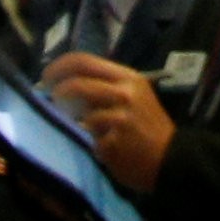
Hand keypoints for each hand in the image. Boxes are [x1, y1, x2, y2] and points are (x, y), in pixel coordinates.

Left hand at [41, 52, 175, 192]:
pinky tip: (104, 148)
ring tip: (84, 128)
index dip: (59, 66)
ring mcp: (119, 119)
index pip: (84, 61)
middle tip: (49, 99)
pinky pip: (90, 140)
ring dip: (75, 123)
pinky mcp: (114, 143)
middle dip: (57, 92)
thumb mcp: (134, 95)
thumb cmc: (149, 126)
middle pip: (77, 85)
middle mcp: (124, 94)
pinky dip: (92, 144)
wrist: (173, 160)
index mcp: (127, 78)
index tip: (46, 76)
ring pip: (81, 115)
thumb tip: (66, 84)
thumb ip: (105, 86)